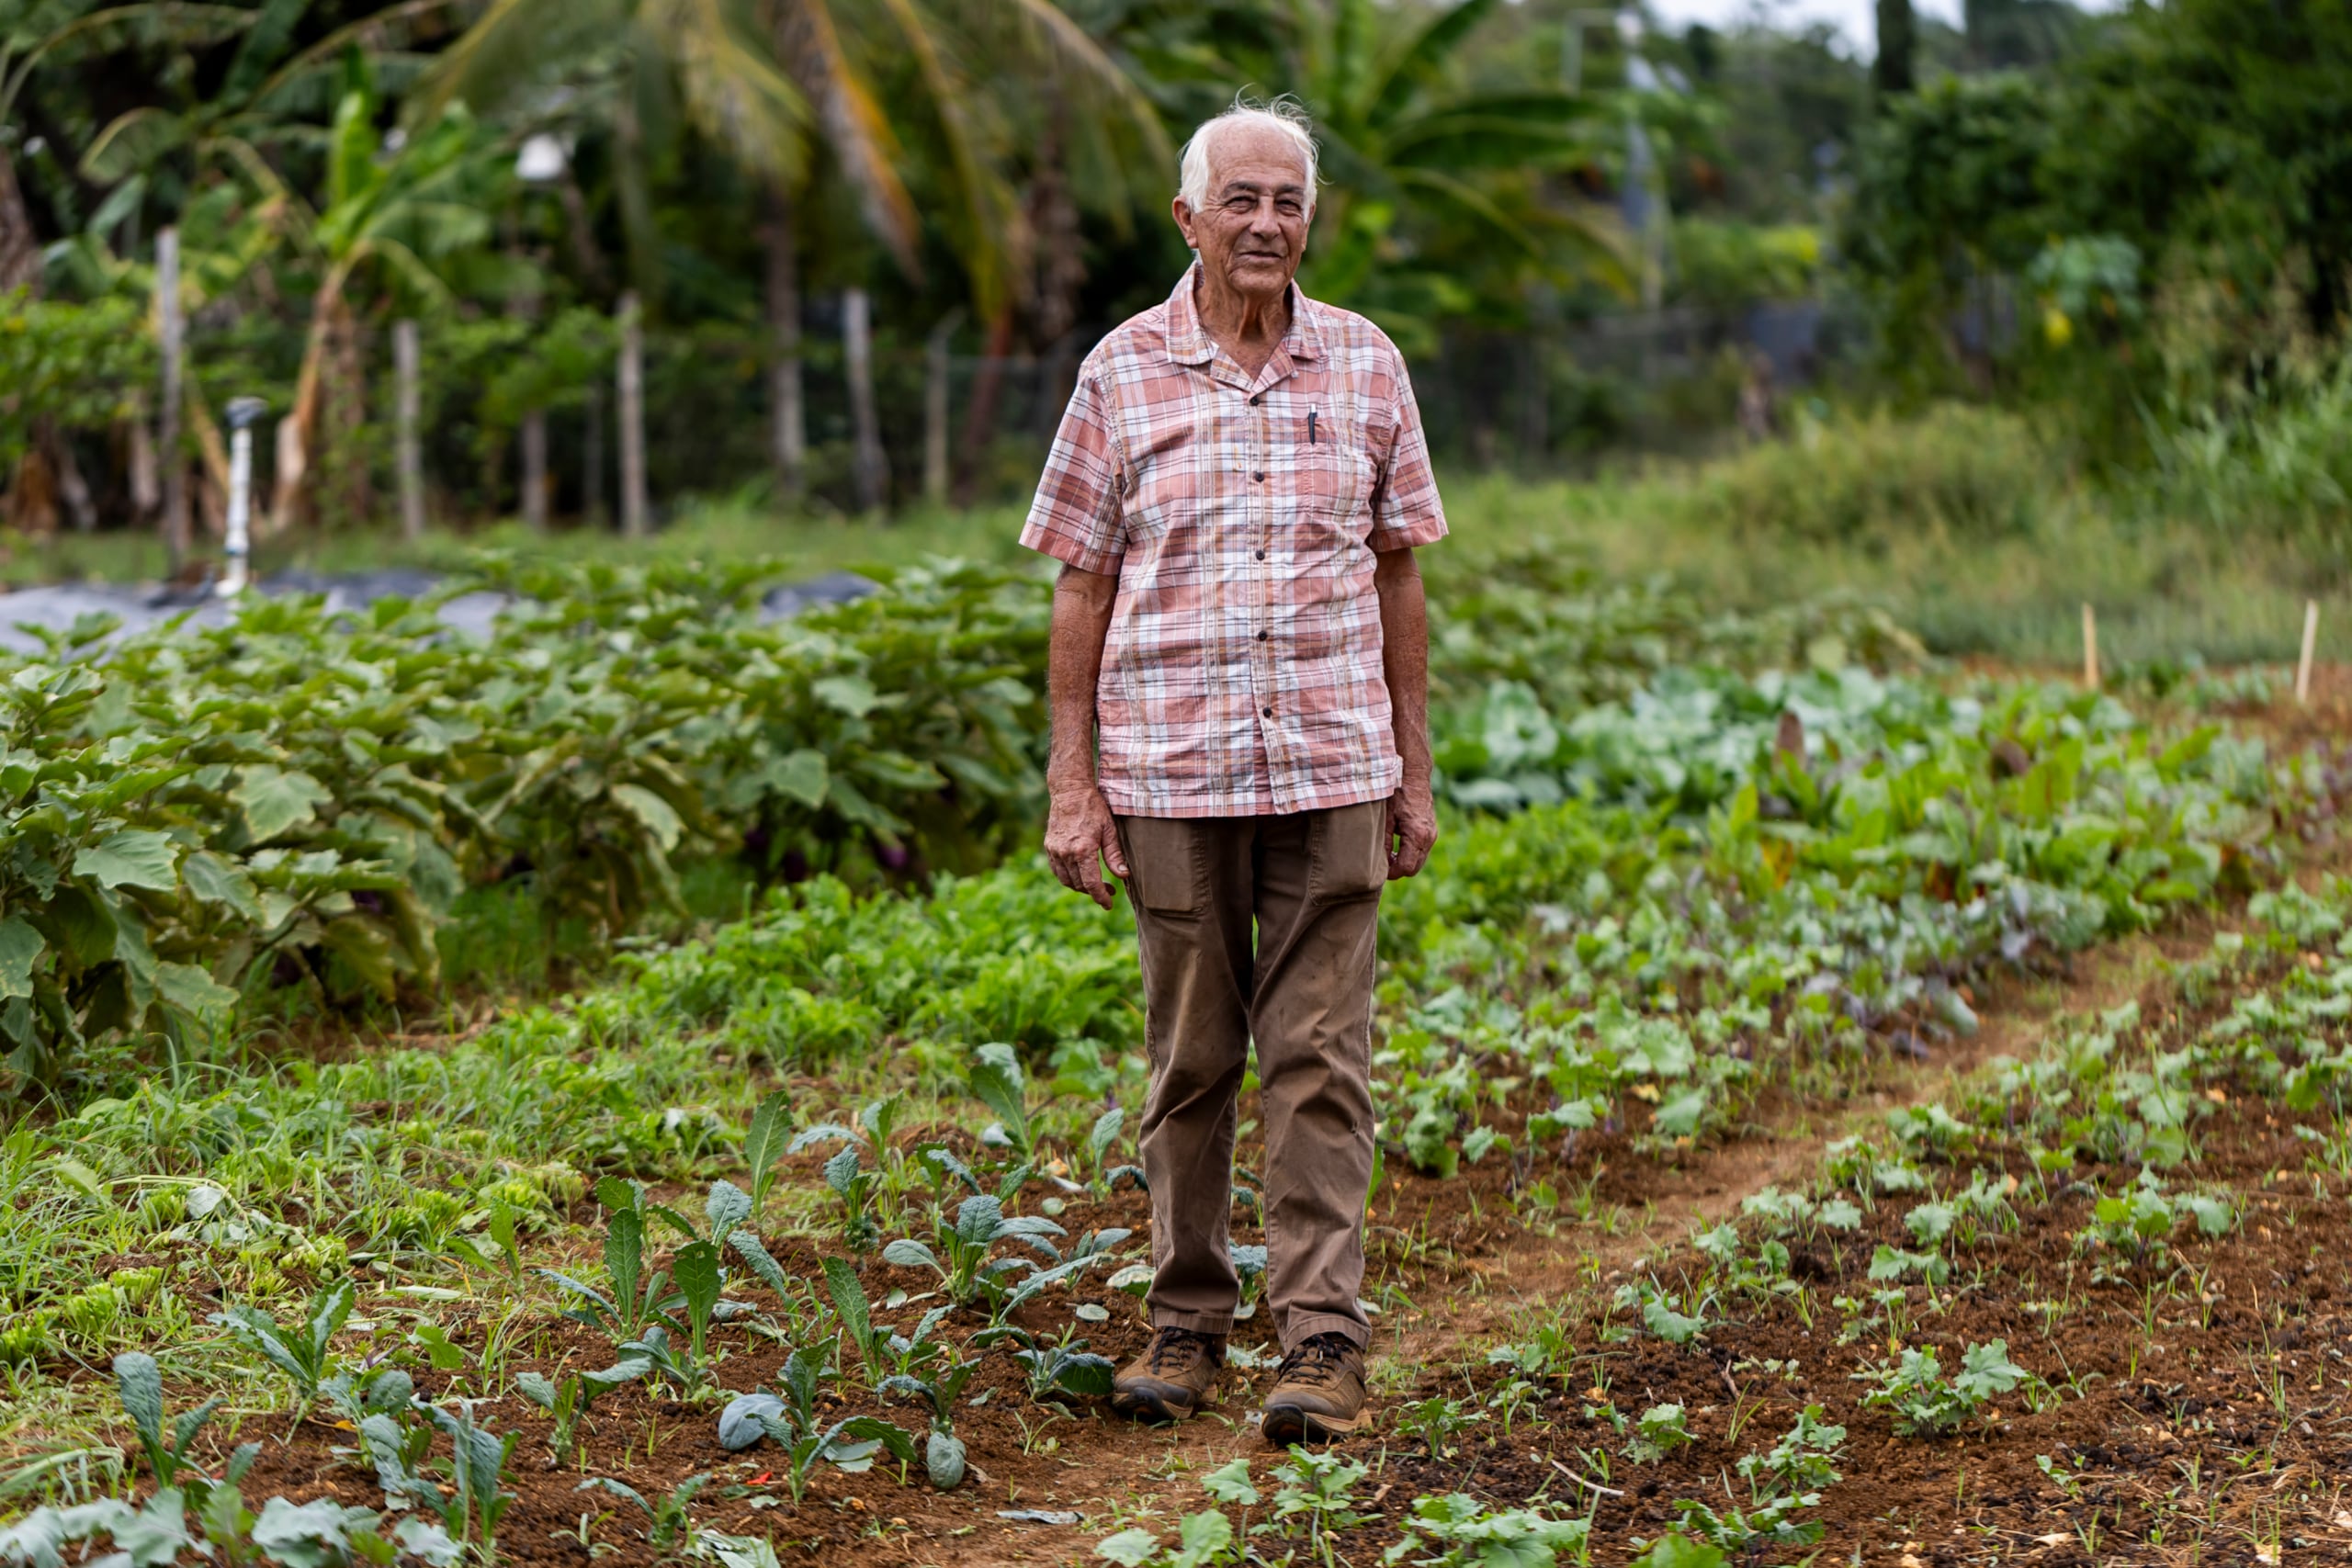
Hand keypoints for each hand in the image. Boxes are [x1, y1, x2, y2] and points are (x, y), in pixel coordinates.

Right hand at [1045, 784, 1127, 908]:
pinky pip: (1057, 871)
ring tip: (1095, 884)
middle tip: (1108, 891)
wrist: (1070, 791)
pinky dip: (1068, 877)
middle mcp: (1066, 853)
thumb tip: (1123, 875)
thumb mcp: (1110, 830)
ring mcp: (1055, 851)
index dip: (1101, 897)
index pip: (1091, 884)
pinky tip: (1080, 874)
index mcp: (1083, 850)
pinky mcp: (1049, 847)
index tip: (1109, 905)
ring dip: (1081, 887)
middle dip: (1094, 892)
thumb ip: (1115, 855)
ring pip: (1067, 881)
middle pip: (1079, 885)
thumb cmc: (1093, 808)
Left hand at [1386, 782, 1436, 879]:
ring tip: (1388, 854)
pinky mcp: (1431, 831)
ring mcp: (1432, 834)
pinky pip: (1422, 851)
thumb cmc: (1397, 793)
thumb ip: (1384, 843)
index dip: (1391, 872)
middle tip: (1382, 863)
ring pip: (1419, 860)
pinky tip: (1397, 846)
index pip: (1406, 868)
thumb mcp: (1385, 818)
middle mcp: (1428, 837)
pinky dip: (1410, 853)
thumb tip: (1379, 863)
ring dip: (1404, 861)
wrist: (1413, 776)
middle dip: (1398, 869)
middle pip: (1414, 868)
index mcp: (1417, 835)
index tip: (1379, 868)